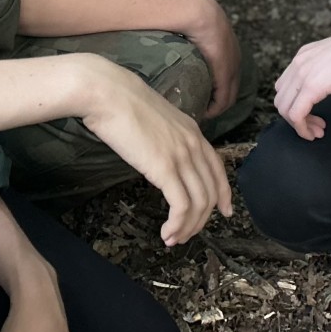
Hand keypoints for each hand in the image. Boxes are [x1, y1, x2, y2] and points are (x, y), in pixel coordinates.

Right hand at [76, 56, 231, 244]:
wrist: (106, 93)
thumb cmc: (119, 103)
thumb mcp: (153, 119)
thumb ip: (164, 137)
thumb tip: (159, 154)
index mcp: (192, 131)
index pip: (218, 167)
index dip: (223, 193)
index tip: (224, 211)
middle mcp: (193, 144)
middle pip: (211, 191)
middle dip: (202, 219)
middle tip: (186, 234)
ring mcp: (181, 156)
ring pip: (199, 203)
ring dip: (188, 228)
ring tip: (173, 238)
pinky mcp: (165, 168)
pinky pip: (182, 206)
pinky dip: (178, 225)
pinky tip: (166, 232)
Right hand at [182, 0, 242, 116]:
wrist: (195, 10)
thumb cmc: (187, 16)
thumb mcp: (192, 30)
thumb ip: (189, 42)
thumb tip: (170, 49)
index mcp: (229, 48)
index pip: (227, 76)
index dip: (216, 90)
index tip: (201, 98)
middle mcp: (235, 59)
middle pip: (230, 90)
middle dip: (216, 102)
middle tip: (199, 110)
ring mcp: (233, 67)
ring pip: (228, 97)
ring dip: (215, 108)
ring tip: (199, 113)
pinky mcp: (226, 73)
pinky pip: (223, 99)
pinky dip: (214, 109)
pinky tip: (203, 113)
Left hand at [272, 9, 330, 139]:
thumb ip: (327, 68)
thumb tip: (330, 82)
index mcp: (303, 56)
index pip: (285, 86)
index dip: (295, 104)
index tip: (314, 115)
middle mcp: (297, 63)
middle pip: (281, 99)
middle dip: (295, 117)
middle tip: (315, 126)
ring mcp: (302, 74)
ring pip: (284, 109)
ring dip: (299, 126)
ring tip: (317, 131)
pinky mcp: (311, 87)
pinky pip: (296, 115)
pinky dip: (302, 129)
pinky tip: (314, 134)